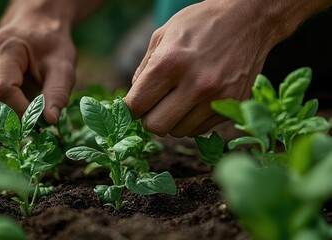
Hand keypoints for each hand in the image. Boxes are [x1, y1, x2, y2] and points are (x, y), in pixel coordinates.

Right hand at [0, 1, 75, 123]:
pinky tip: (11, 104)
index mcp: (3, 49)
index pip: (2, 90)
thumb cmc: (51, 49)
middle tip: (35, 125)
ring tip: (25, 109)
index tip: (40, 121)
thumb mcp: (63, 68)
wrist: (34, 30)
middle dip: (14, 120)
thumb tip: (50, 121)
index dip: (21, 111)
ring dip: (4, 120)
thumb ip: (57, 93)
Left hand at [125, 1, 288, 136]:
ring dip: (173, 120)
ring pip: (179, 132)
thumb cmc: (201, 24)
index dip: (129, 109)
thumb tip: (134, 100)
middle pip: (156, 127)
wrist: (249, 18)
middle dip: (149, 119)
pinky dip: (192, 120)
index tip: (134, 106)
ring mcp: (218, 98)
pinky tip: (197, 100)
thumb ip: (144, 69)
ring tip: (179, 99)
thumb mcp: (163, 35)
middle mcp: (195, 84)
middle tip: (155, 106)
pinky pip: (200, 129)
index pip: (136, 105)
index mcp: (170, 63)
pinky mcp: (234, 105)